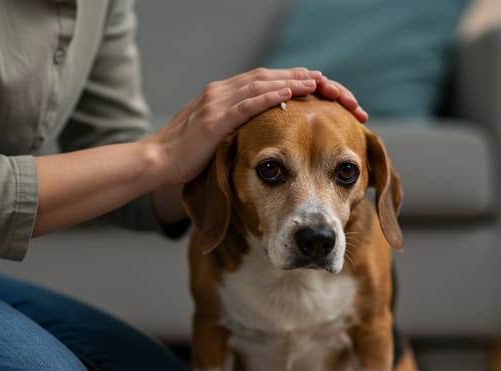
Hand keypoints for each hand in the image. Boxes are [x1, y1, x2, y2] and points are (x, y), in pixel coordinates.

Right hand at [144, 68, 363, 186]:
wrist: (156, 163)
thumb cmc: (187, 157)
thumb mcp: (220, 140)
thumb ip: (241, 130)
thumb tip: (270, 134)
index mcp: (229, 95)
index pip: (274, 82)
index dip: (305, 86)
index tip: (334, 97)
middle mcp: (226, 91)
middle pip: (277, 77)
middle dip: (313, 84)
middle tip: (345, 95)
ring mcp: (219, 102)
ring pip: (266, 84)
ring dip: (299, 84)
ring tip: (329, 89)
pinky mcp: (214, 118)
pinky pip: (248, 103)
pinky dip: (272, 96)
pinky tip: (294, 94)